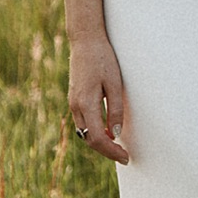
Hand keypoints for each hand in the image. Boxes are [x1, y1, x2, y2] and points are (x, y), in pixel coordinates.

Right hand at [68, 35, 129, 164]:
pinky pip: (83, 122)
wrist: (85, 41)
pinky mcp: (74, 98)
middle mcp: (75, 106)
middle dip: (106, 150)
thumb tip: (115, 134)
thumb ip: (115, 109)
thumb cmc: (103, 59)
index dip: (111, 151)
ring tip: (117, 146)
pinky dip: (94, 132)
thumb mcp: (115, 84)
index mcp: (86, 103)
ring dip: (99, 142)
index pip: (97, 138)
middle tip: (124, 156)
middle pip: (89, 139)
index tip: (125, 157)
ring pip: (84, 133)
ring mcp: (73, 102)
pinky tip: (107, 131)